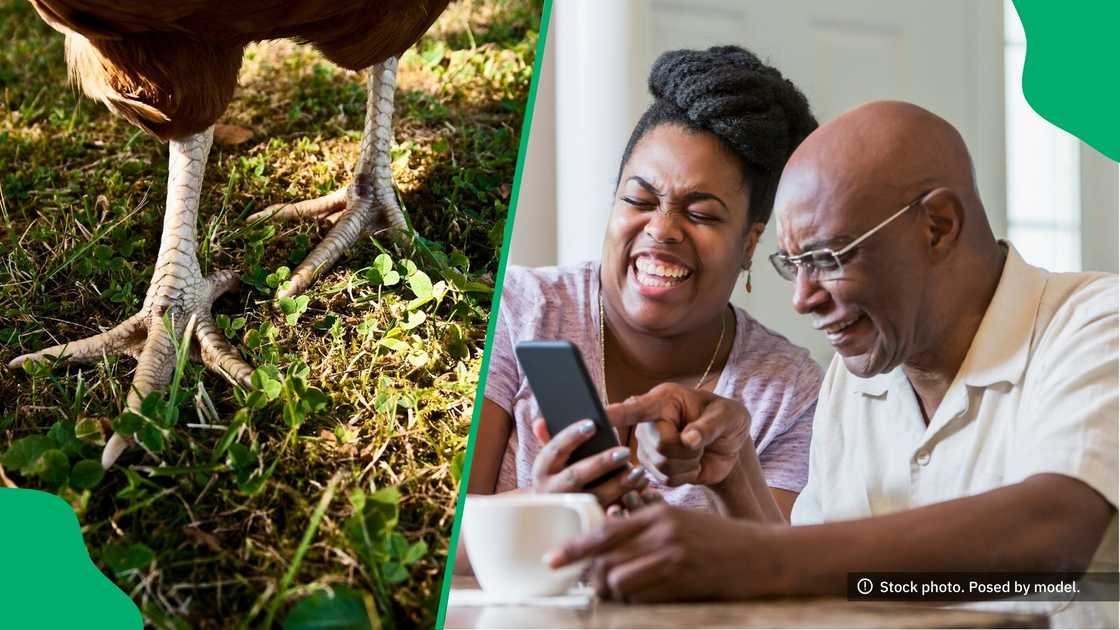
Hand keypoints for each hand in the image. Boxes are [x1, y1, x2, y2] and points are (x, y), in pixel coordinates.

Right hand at [530, 417, 649, 506]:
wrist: (553, 518)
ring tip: (639, 471)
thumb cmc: (558, 477)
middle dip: (601, 463)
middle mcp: (551, 491)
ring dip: (620, 484)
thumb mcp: (551, 461)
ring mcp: (569, 510)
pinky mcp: (585, 522)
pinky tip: (641, 488)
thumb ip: (549, 439)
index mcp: (542, 470)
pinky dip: (627, 499)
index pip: (554, 449)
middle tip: (625, 451)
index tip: (592, 424)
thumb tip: (540, 421)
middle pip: (576, 475)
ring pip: (595, 497)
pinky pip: (608, 512)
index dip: (572, 436)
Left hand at [545, 502, 778, 601]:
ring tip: (613, 595)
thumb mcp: (680, 519)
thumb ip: (645, 527)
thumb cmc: (718, 538)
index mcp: (657, 515)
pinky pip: (643, 599)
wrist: (760, 557)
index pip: (604, 531)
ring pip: (620, 582)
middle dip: (592, 578)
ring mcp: (673, 561)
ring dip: (611, 593)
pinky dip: (634, 602)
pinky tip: (638, 600)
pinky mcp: (683, 584)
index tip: (552, 559)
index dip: (574, 548)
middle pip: (606, 561)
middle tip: (590, 586)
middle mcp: (662, 535)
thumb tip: (606, 540)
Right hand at [608, 383, 750, 485]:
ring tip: (696, 450)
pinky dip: (687, 475)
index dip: (616, 413)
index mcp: (664, 400)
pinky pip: (667, 480)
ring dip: (688, 463)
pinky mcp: (655, 468)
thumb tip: (689, 439)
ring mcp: (648, 447)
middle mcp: (649, 422)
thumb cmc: (728, 420)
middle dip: (687, 449)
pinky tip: (692, 464)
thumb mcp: (728, 416)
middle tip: (699, 440)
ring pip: (662, 465)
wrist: (730, 445)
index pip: (636, 408)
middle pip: (660, 445)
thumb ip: (709, 426)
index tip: (598, 416)